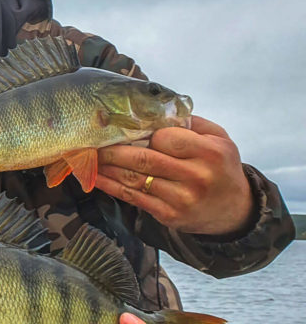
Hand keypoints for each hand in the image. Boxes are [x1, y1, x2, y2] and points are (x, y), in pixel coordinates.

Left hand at [95, 116, 252, 234]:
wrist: (233, 210)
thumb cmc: (221, 167)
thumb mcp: (219, 139)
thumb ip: (191, 123)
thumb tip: (156, 109)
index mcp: (210, 153)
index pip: (167, 138)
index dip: (144, 133)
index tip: (125, 128)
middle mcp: (197, 176)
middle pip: (144, 160)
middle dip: (113, 150)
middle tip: (93, 140)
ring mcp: (181, 199)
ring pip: (134, 179)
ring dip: (107, 167)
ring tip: (89, 156)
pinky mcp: (168, 215)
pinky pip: (132, 198)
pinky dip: (110, 186)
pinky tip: (96, 176)